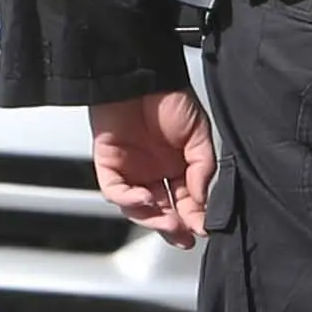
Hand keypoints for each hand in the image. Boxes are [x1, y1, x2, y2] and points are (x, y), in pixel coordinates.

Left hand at [89, 88, 214, 244]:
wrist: (139, 74)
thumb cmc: (169, 95)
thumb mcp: (199, 133)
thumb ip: (202, 168)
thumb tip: (202, 200)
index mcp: (177, 166)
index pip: (185, 201)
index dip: (194, 217)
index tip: (203, 229)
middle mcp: (154, 171)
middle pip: (162, 210)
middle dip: (173, 227)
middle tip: (184, 237)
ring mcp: (130, 170)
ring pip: (139, 207)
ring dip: (153, 218)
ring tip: (169, 221)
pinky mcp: (108, 164)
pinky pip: (116, 190)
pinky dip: (130, 200)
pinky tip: (145, 199)